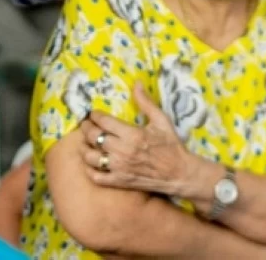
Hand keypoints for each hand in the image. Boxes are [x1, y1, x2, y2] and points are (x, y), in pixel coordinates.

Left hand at [79, 83, 202, 198]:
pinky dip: (90, 170)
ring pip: (90, 157)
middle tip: (86, 124)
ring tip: (86, 142)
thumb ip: (146, 102)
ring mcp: (119, 168)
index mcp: (132, 134)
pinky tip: (92, 163)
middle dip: (86, 128)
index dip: (94, 115)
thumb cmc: (171, 146)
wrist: (181, 174)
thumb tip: (136, 83)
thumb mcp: (161, 121)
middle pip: (93, 136)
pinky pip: (96, 177)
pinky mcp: (120, 181)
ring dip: (84, 148)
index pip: (103, 121)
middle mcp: (122, 151)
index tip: (93, 114)